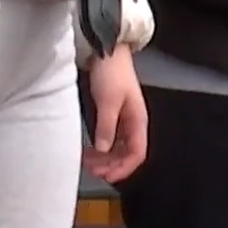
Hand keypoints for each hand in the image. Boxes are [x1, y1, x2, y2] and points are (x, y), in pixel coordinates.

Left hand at [84, 45, 147, 182]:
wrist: (108, 50)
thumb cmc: (111, 73)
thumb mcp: (108, 102)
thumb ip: (107, 127)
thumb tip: (104, 149)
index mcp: (138, 121)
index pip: (137, 153)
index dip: (124, 168)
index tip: (108, 176)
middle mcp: (134, 123)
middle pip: (127, 153)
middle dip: (112, 165)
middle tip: (94, 171)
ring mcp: (124, 119)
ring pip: (118, 147)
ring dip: (106, 157)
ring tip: (89, 163)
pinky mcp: (114, 113)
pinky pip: (111, 137)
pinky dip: (101, 146)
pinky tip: (90, 150)